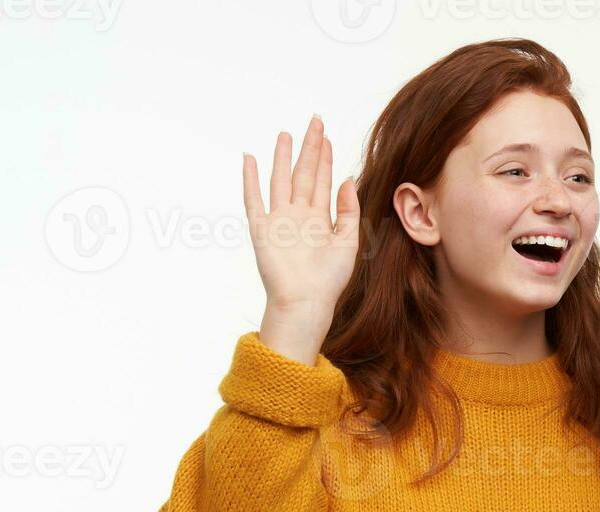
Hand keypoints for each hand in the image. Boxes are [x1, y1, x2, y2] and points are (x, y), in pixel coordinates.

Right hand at [242, 114, 360, 361]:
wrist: (306, 302)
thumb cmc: (329, 280)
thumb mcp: (349, 242)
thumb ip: (349, 211)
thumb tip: (348, 178)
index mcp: (320, 219)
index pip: (323, 180)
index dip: (325, 158)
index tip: (327, 137)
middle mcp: (299, 216)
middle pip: (303, 173)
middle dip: (309, 148)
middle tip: (314, 121)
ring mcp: (279, 220)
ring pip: (280, 180)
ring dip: (282, 157)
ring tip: (284, 134)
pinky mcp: (262, 230)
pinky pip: (254, 199)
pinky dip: (251, 179)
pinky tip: (250, 159)